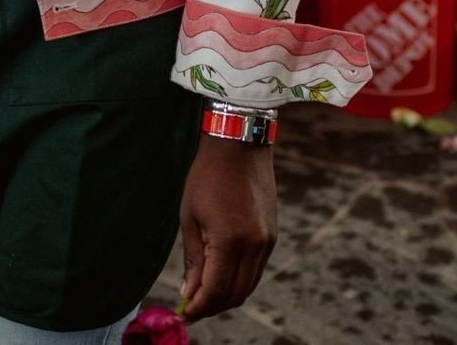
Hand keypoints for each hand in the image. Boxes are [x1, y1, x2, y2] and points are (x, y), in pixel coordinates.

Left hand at [178, 133, 276, 319]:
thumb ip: (193, 258)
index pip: (216, 290)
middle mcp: (254, 245)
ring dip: (227, 296)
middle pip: (235, 294)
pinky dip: (239, 279)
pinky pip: (256, 270)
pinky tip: (222, 274)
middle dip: (213, 306)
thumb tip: (189, 292)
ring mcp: (267, 241)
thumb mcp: (190, 215)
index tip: (184, 312)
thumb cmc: (207, 176)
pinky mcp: (272, 235)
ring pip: (248, 286)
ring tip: (205, 293)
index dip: (199, 307)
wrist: (240, 144)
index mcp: (229, 239)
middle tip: (193, 306)